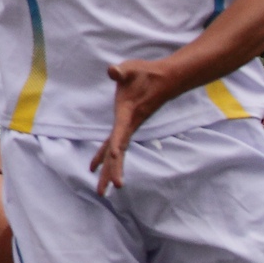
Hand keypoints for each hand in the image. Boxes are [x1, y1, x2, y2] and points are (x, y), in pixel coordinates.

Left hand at [91, 58, 179, 193]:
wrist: (165, 78)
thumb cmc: (146, 73)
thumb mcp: (131, 69)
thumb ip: (120, 72)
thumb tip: (112, 71)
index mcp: (128, 115)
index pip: (119, 135)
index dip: (113, 148)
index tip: (111, 161)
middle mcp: (129, 125)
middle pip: (118, 153)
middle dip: (111, 172)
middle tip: (103, 193)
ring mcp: (128, 127)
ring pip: (117, 153)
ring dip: (108, 170)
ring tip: (101, 191)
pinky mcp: (127, 124)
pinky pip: (115, 145)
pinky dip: (105, 156)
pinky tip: (98, 165)